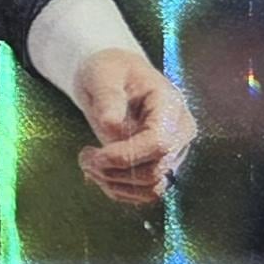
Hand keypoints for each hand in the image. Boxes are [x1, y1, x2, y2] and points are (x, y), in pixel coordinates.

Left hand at [72, 46, 193, 207]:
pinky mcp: (159, 168)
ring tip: (88, 163)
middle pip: (154, 171)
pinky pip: (143, 194)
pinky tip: (97, 172)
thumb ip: (108, 97)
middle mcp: (178, 134)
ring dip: (114, 184)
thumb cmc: (110, 70)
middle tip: (84, 157)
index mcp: (171, 106)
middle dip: (114, 171)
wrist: (113, 77)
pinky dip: (116, 189)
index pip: (159, 143)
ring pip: (150, 189)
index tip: (96, 155)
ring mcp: (172, 154)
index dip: (127, 156)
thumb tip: (112, 126)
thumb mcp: (104, 73)